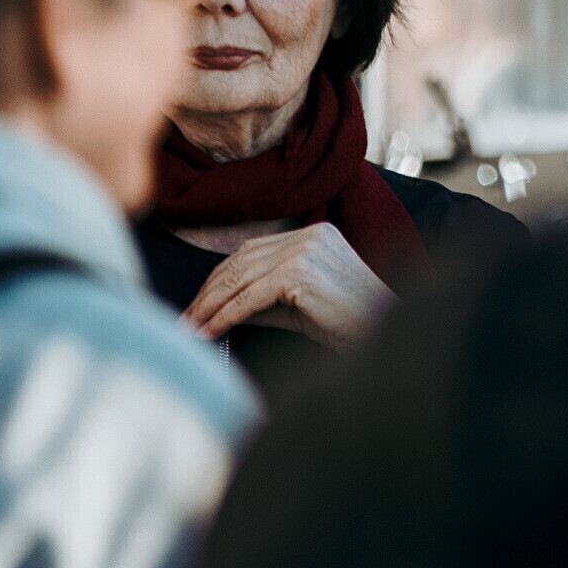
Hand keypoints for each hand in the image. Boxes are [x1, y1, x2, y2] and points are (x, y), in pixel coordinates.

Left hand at [181, 223, 396, 349]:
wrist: (384, 331)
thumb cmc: (348, 322)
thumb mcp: (300, 305)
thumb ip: (264, 300)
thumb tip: (220, 310)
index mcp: (313, 234)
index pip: (249, 252)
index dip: (218, 280)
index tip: (196, 306)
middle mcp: (309, 235)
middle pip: (239, 262)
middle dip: (207, 294)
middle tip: (183, 321)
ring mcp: (305, 250)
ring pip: (239, 278)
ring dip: (208, 307)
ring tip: (189, 330)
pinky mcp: (300, 272)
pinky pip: (248, 297)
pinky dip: (223, 317)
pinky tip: (208, 333)